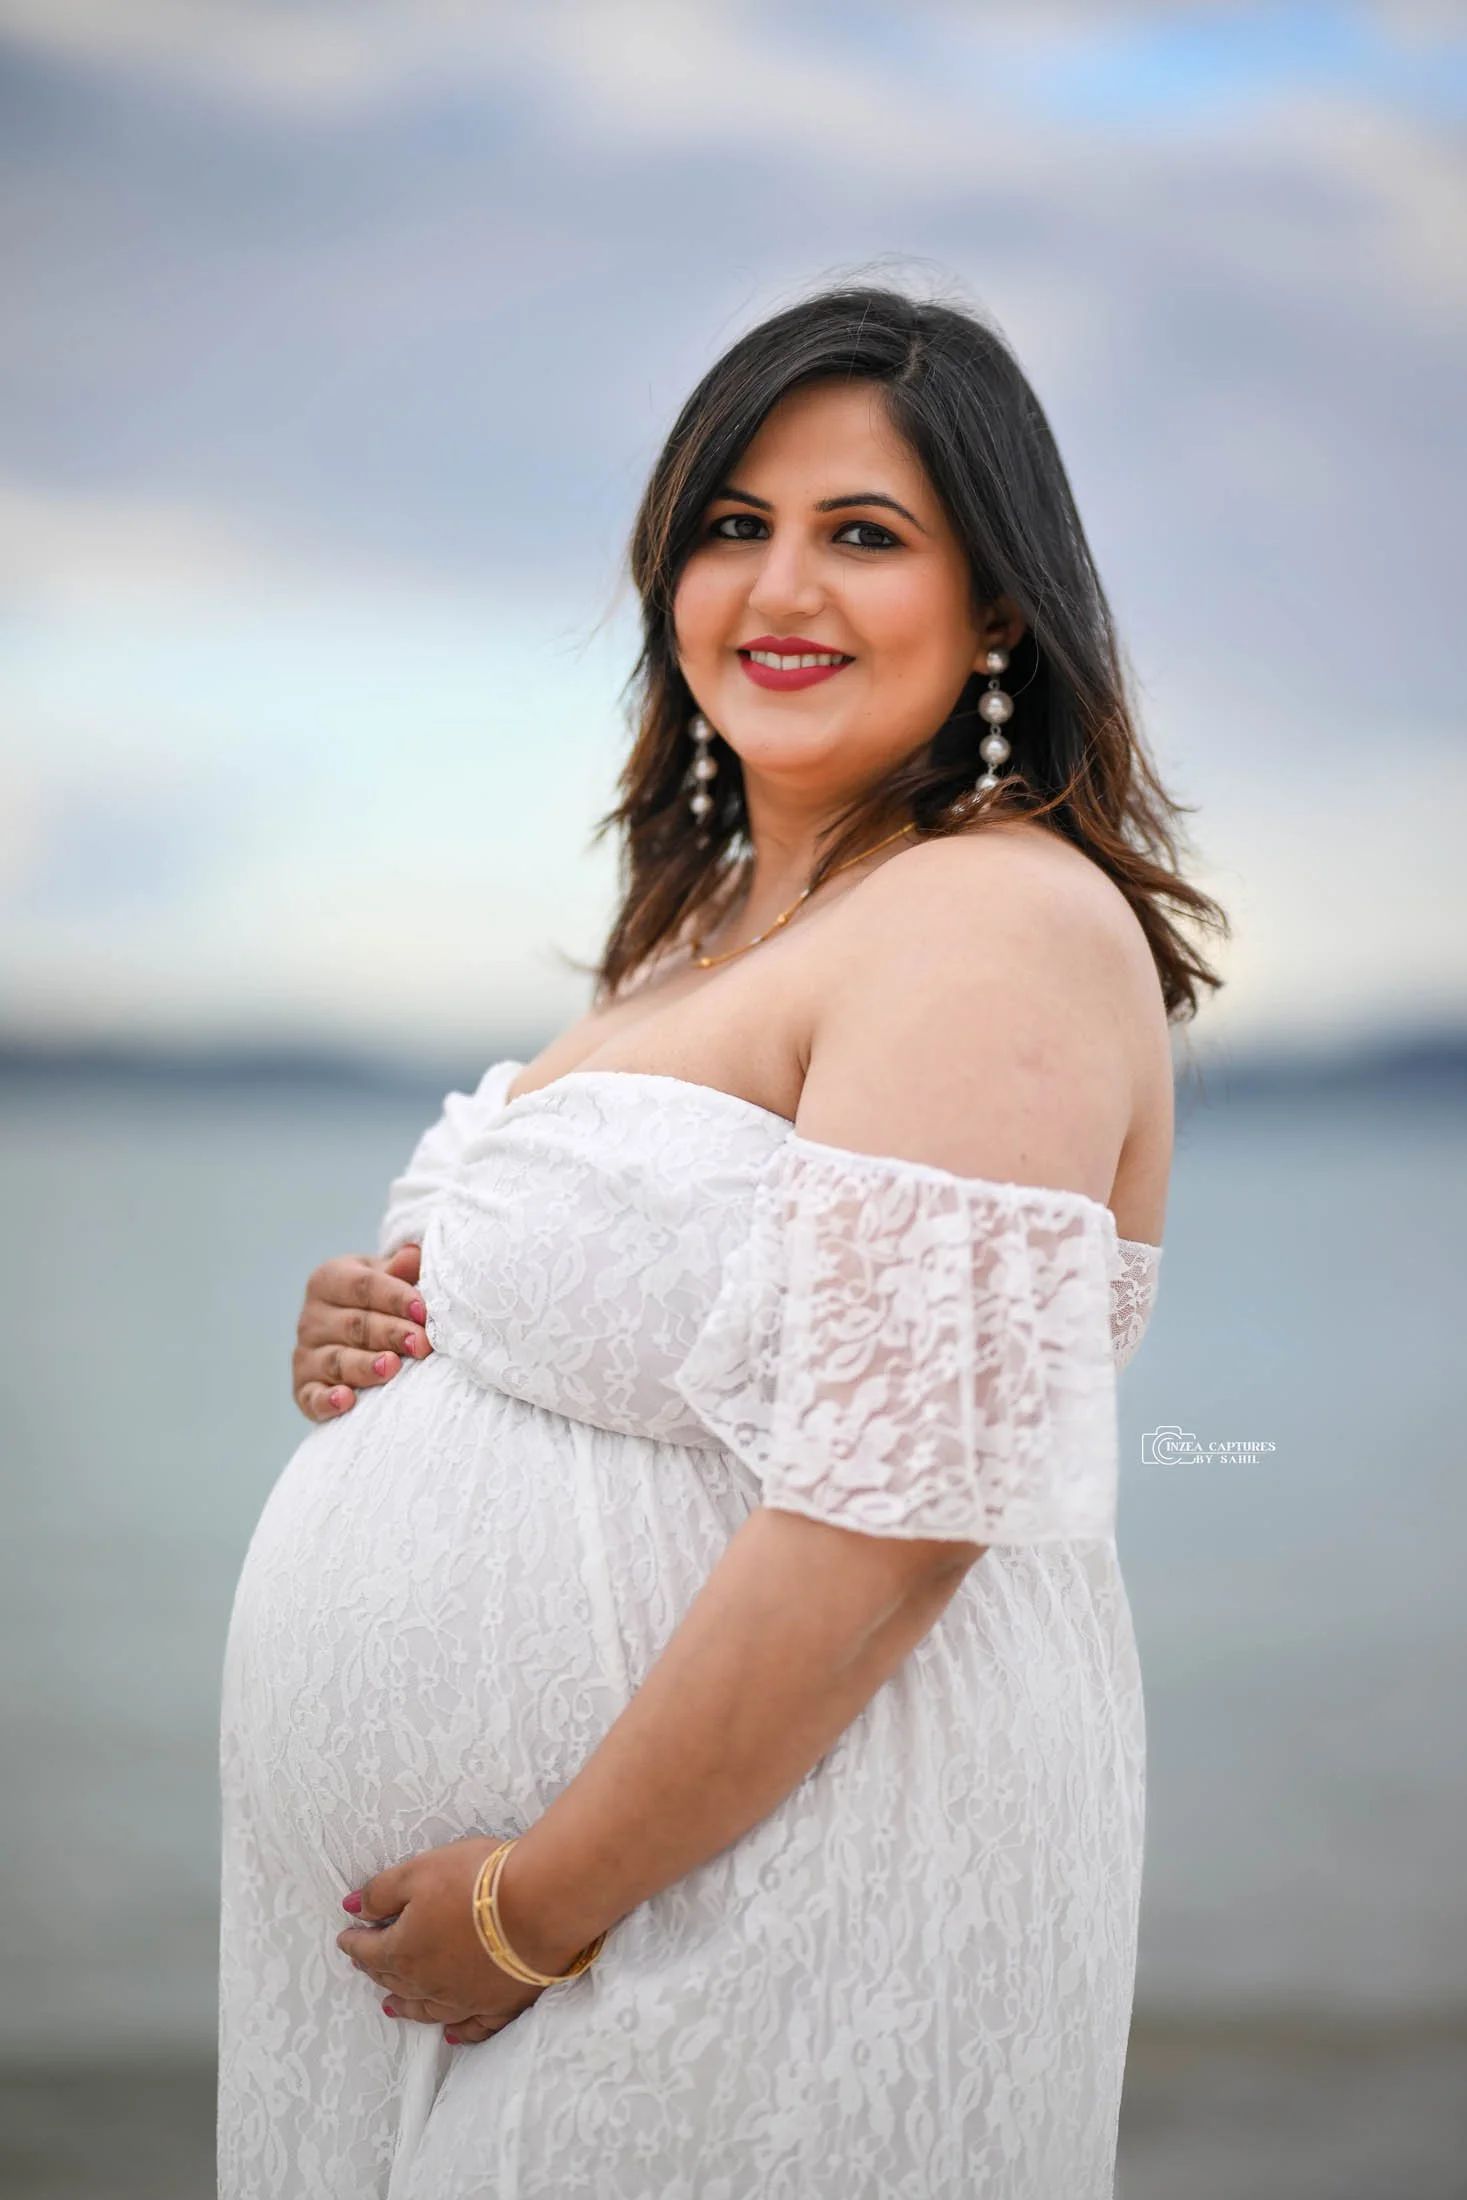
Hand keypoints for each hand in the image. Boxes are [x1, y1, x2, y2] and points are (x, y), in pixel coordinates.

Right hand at [293, 1244, 432, 1421]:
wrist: (357, 1329)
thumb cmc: (381, 1299)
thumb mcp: (388, 1278)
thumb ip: (401, 1269)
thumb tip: (413, 1254)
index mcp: (330, 1279)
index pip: (363, 1286)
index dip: (395, 1297)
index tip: (423, 1310)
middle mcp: (312, 1316)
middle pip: (354, 1325)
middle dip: (391, 1334)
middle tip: (422, 1344)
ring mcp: (305, 1353)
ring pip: (337, 1360)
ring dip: (365, 1366)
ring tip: (392, 1366)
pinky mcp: (303, 1388)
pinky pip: (311, 1396)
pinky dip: (326, 1400)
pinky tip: (346, 1401)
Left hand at [336, 1835, 545, 2046]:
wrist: (539, 1904)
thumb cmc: (475, 1880)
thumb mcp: (419, 1871)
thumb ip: (381, 1892)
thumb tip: (351, 1908)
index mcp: (403, 1951)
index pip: (369, 1949)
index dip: (354, 1942)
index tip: (345, 1937)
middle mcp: (428, 1984)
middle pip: (394, 1979)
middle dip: (375, 1970)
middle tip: (365, 1965)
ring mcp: (464, 2000)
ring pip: (426, 2008)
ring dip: (405, 2006)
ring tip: (391, 2006)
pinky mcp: (499, 2005)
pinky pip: (473, 2028)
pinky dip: (458, 2032)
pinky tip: (451, 2035)